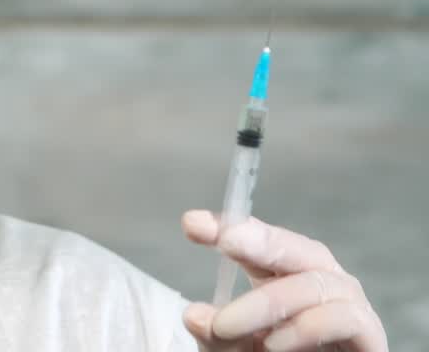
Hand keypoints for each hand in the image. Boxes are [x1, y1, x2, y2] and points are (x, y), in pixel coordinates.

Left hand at [179, 210, 386, 350]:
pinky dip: (306, 327)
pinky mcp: (368, 335)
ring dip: (269, 302)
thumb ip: (217, 335)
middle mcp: (318, 283)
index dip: (229, 227)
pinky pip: (346, 318)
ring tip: (226, 325)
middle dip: (262, 241)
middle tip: (228, 241)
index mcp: (282, 276)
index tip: (192, 223)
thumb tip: (194, 316)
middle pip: (298, 249)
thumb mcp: (235, 348)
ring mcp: (346, 306)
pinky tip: (273, 343)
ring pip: (316, 283)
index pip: (258, 242)